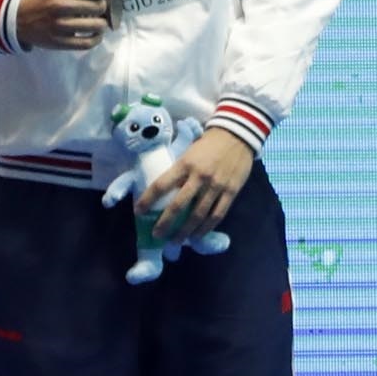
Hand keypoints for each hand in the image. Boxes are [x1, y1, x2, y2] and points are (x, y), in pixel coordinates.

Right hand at [7, 0, 112, 52]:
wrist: (18, 19)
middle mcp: (61, 5)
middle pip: (99, 6)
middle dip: (102, 7)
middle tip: (98, 8)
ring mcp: (60, 26)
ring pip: (97, 26)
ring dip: (101, 24)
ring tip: (97, 21)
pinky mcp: (60, 42)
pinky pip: (88, 43)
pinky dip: (96, 39)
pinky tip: (94, 34)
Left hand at [137, 124, 255, 247]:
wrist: (237, 134)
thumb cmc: (209, 143)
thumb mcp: (189, 152)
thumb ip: (179, 170)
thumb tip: (165, 189)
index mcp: (184, 164)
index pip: (161, 184)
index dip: (147, 199)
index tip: (138, 211)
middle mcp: (199, 177)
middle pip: (178, 206)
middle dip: (165, 223)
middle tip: (157, 235)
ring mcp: (216, 186)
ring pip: (198, 215)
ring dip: (185, 231)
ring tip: (176, 241)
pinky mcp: (230, 192)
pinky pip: (217, 215)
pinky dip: (206, 228)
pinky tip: (197, 236)